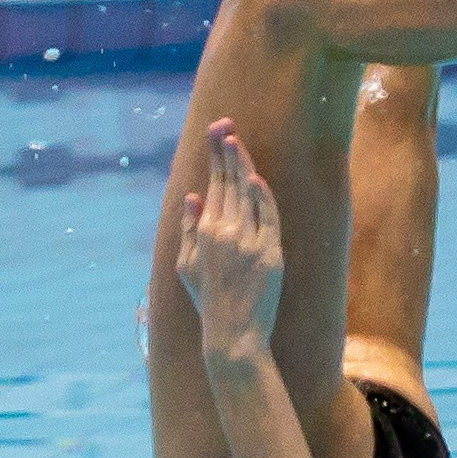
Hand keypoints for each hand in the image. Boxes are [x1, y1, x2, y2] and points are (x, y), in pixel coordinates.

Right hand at [177, 121, 283, 365]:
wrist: (232, 334)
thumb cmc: (209, 300)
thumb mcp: (187, 264)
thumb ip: (188, 227)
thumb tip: (192, 195)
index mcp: (204, 233)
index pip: (213, 185)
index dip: (216, 156)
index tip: (218, 132)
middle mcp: (225, 233)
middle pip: (229, 183)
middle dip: (227, 150)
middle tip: (225, 123)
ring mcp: (249, 243)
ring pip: (248, 195)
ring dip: (244, 165)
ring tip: (238, 142)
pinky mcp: (270, 255)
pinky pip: (269, 218)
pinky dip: (263, 197)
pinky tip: (257, 178)